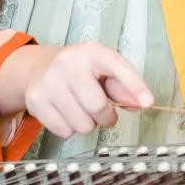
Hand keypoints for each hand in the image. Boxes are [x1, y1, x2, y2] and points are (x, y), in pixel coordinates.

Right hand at [0, 41, 152, 139]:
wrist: (38, 67)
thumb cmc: (81, 70)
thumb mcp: (104, 69)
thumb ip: (124, 86)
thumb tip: (141, 103)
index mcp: (92, 52)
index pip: (117, 67)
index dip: (135, 86)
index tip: (148, 102)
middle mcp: (68, 63)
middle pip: (97, 106)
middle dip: (106, 117)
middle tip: (104, 112)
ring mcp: (49, 82)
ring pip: (81, 124)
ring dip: (87, 124)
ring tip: (82, 109)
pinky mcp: (36, 101)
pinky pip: (64, 131)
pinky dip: (70, 129)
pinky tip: (66, 113)